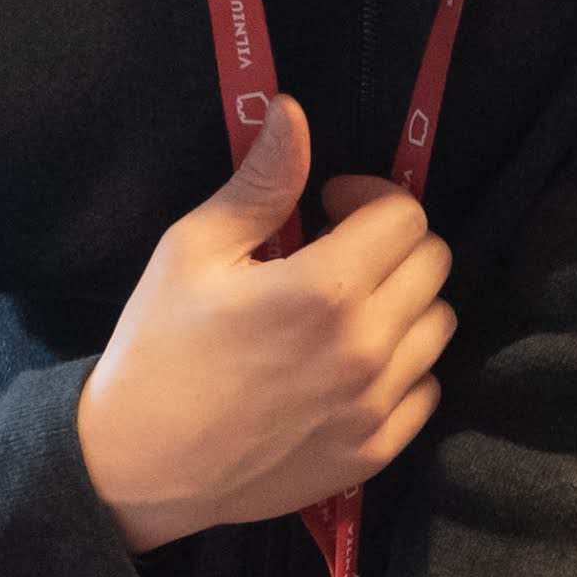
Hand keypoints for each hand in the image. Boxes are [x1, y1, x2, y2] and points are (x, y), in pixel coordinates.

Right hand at [74, 101, 457, 555]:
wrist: (137, 466)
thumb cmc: (158, 349)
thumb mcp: (193, 251)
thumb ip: (261, 183)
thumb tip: (293, 110)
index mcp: (325, 290)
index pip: (404, 214)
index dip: (368, 197)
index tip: (328, 205)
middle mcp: (367, 348)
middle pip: (433, 264)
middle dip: (392, 243)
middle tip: (337, 251)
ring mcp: (377, 405)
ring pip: (438, 324)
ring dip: (402, 303)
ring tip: (343, 308)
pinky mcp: (377, 450)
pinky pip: (426, 387)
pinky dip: (400, 366)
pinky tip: (346, 363)